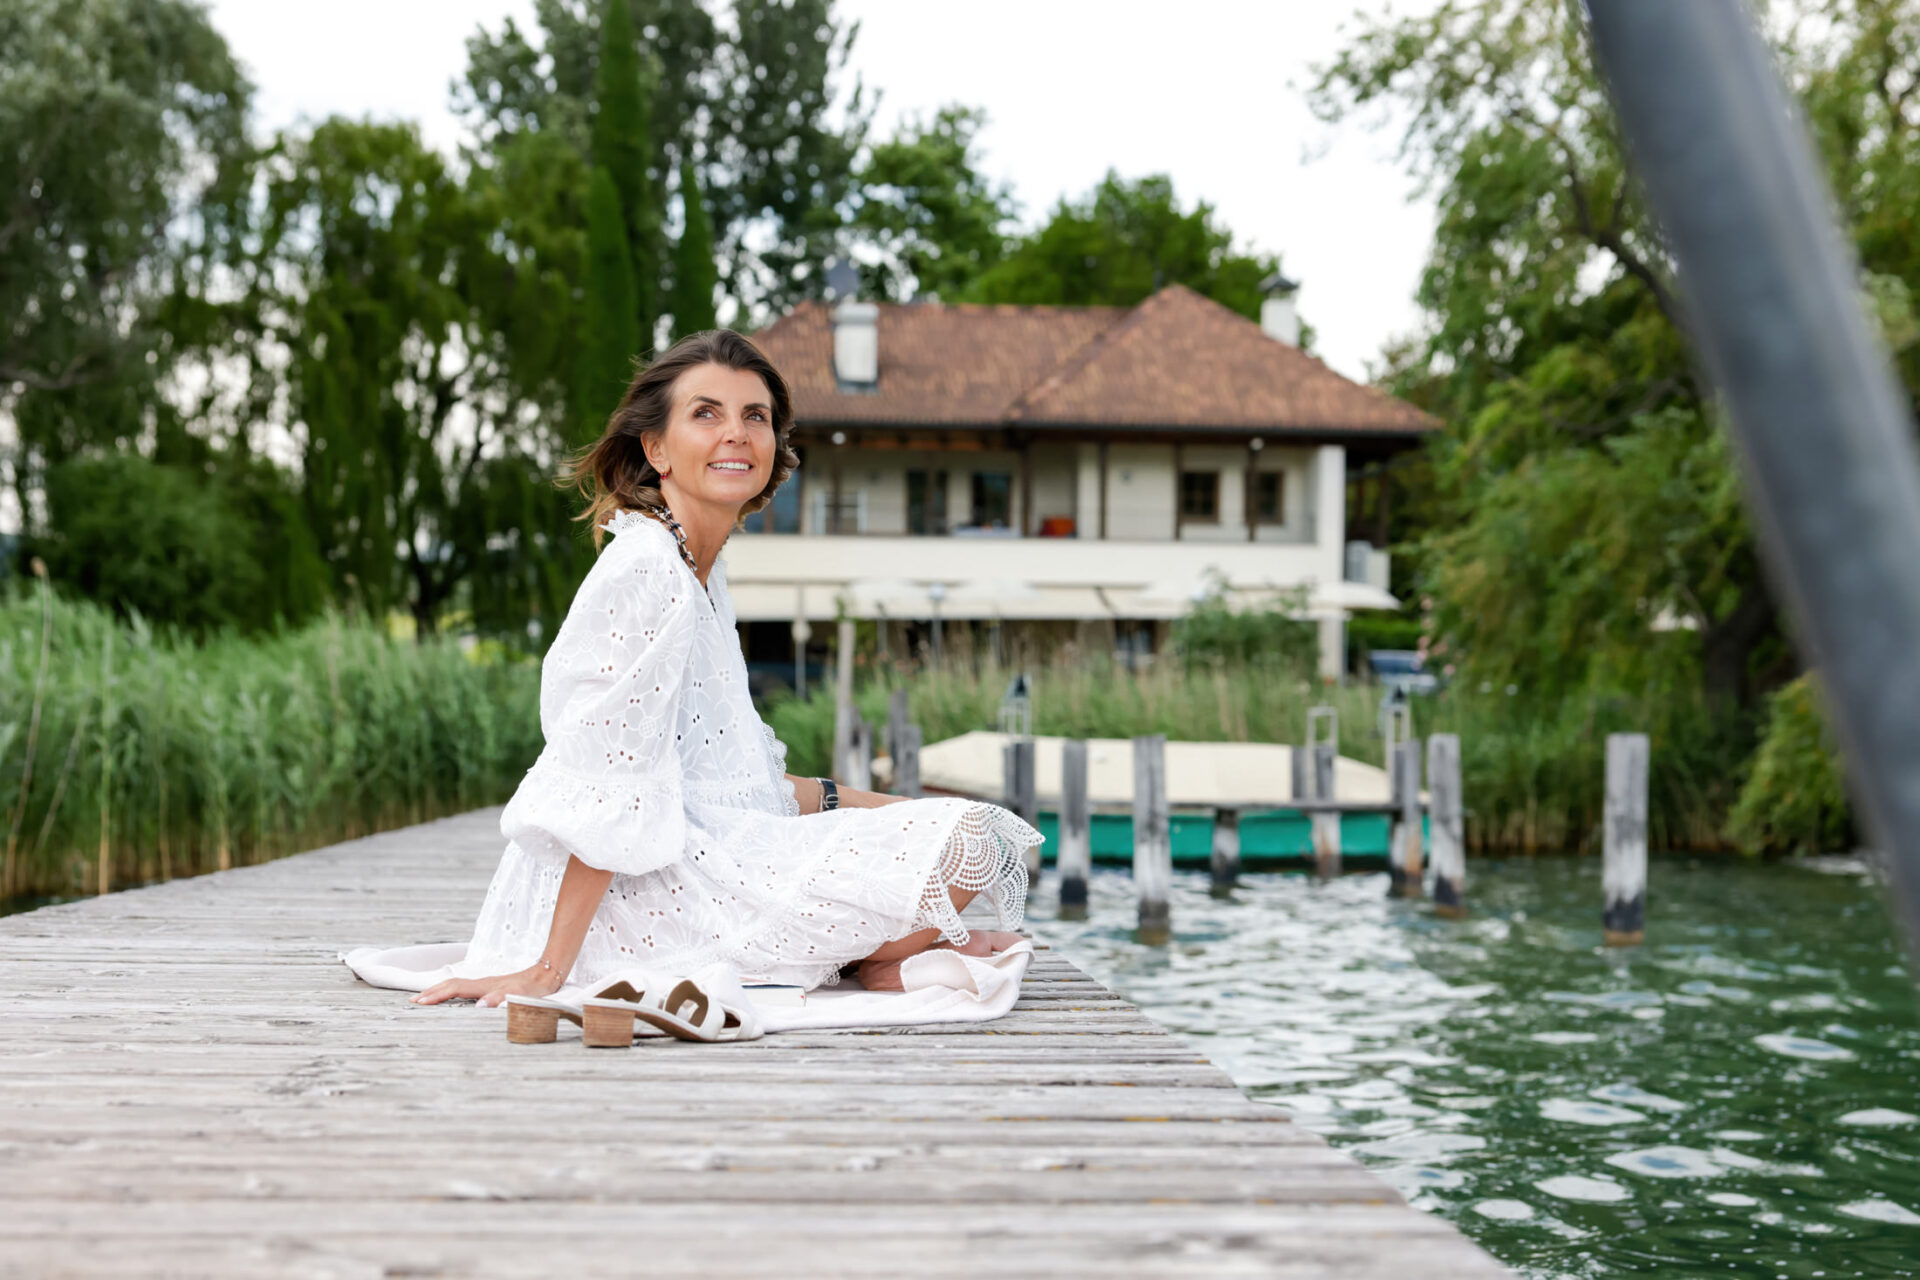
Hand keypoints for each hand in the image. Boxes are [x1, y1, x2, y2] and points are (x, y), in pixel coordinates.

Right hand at [412, 962, 564, 1007]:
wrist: (548, 974)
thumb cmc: (534, 988)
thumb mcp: (518, 995)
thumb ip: (499, 1000)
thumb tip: (478, 1007)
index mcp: (484, 986)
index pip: (454, 989)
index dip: (436, 995)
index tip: (418, 1002)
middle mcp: (482, 984)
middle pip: (451, 985)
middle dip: (432, 992)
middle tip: (414, 1000)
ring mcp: (487, 985)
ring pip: (457, 986)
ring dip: (440, 991)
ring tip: (426, 998)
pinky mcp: (493, 987)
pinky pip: (465, 989)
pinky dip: (453, 992)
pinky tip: (453, 998)